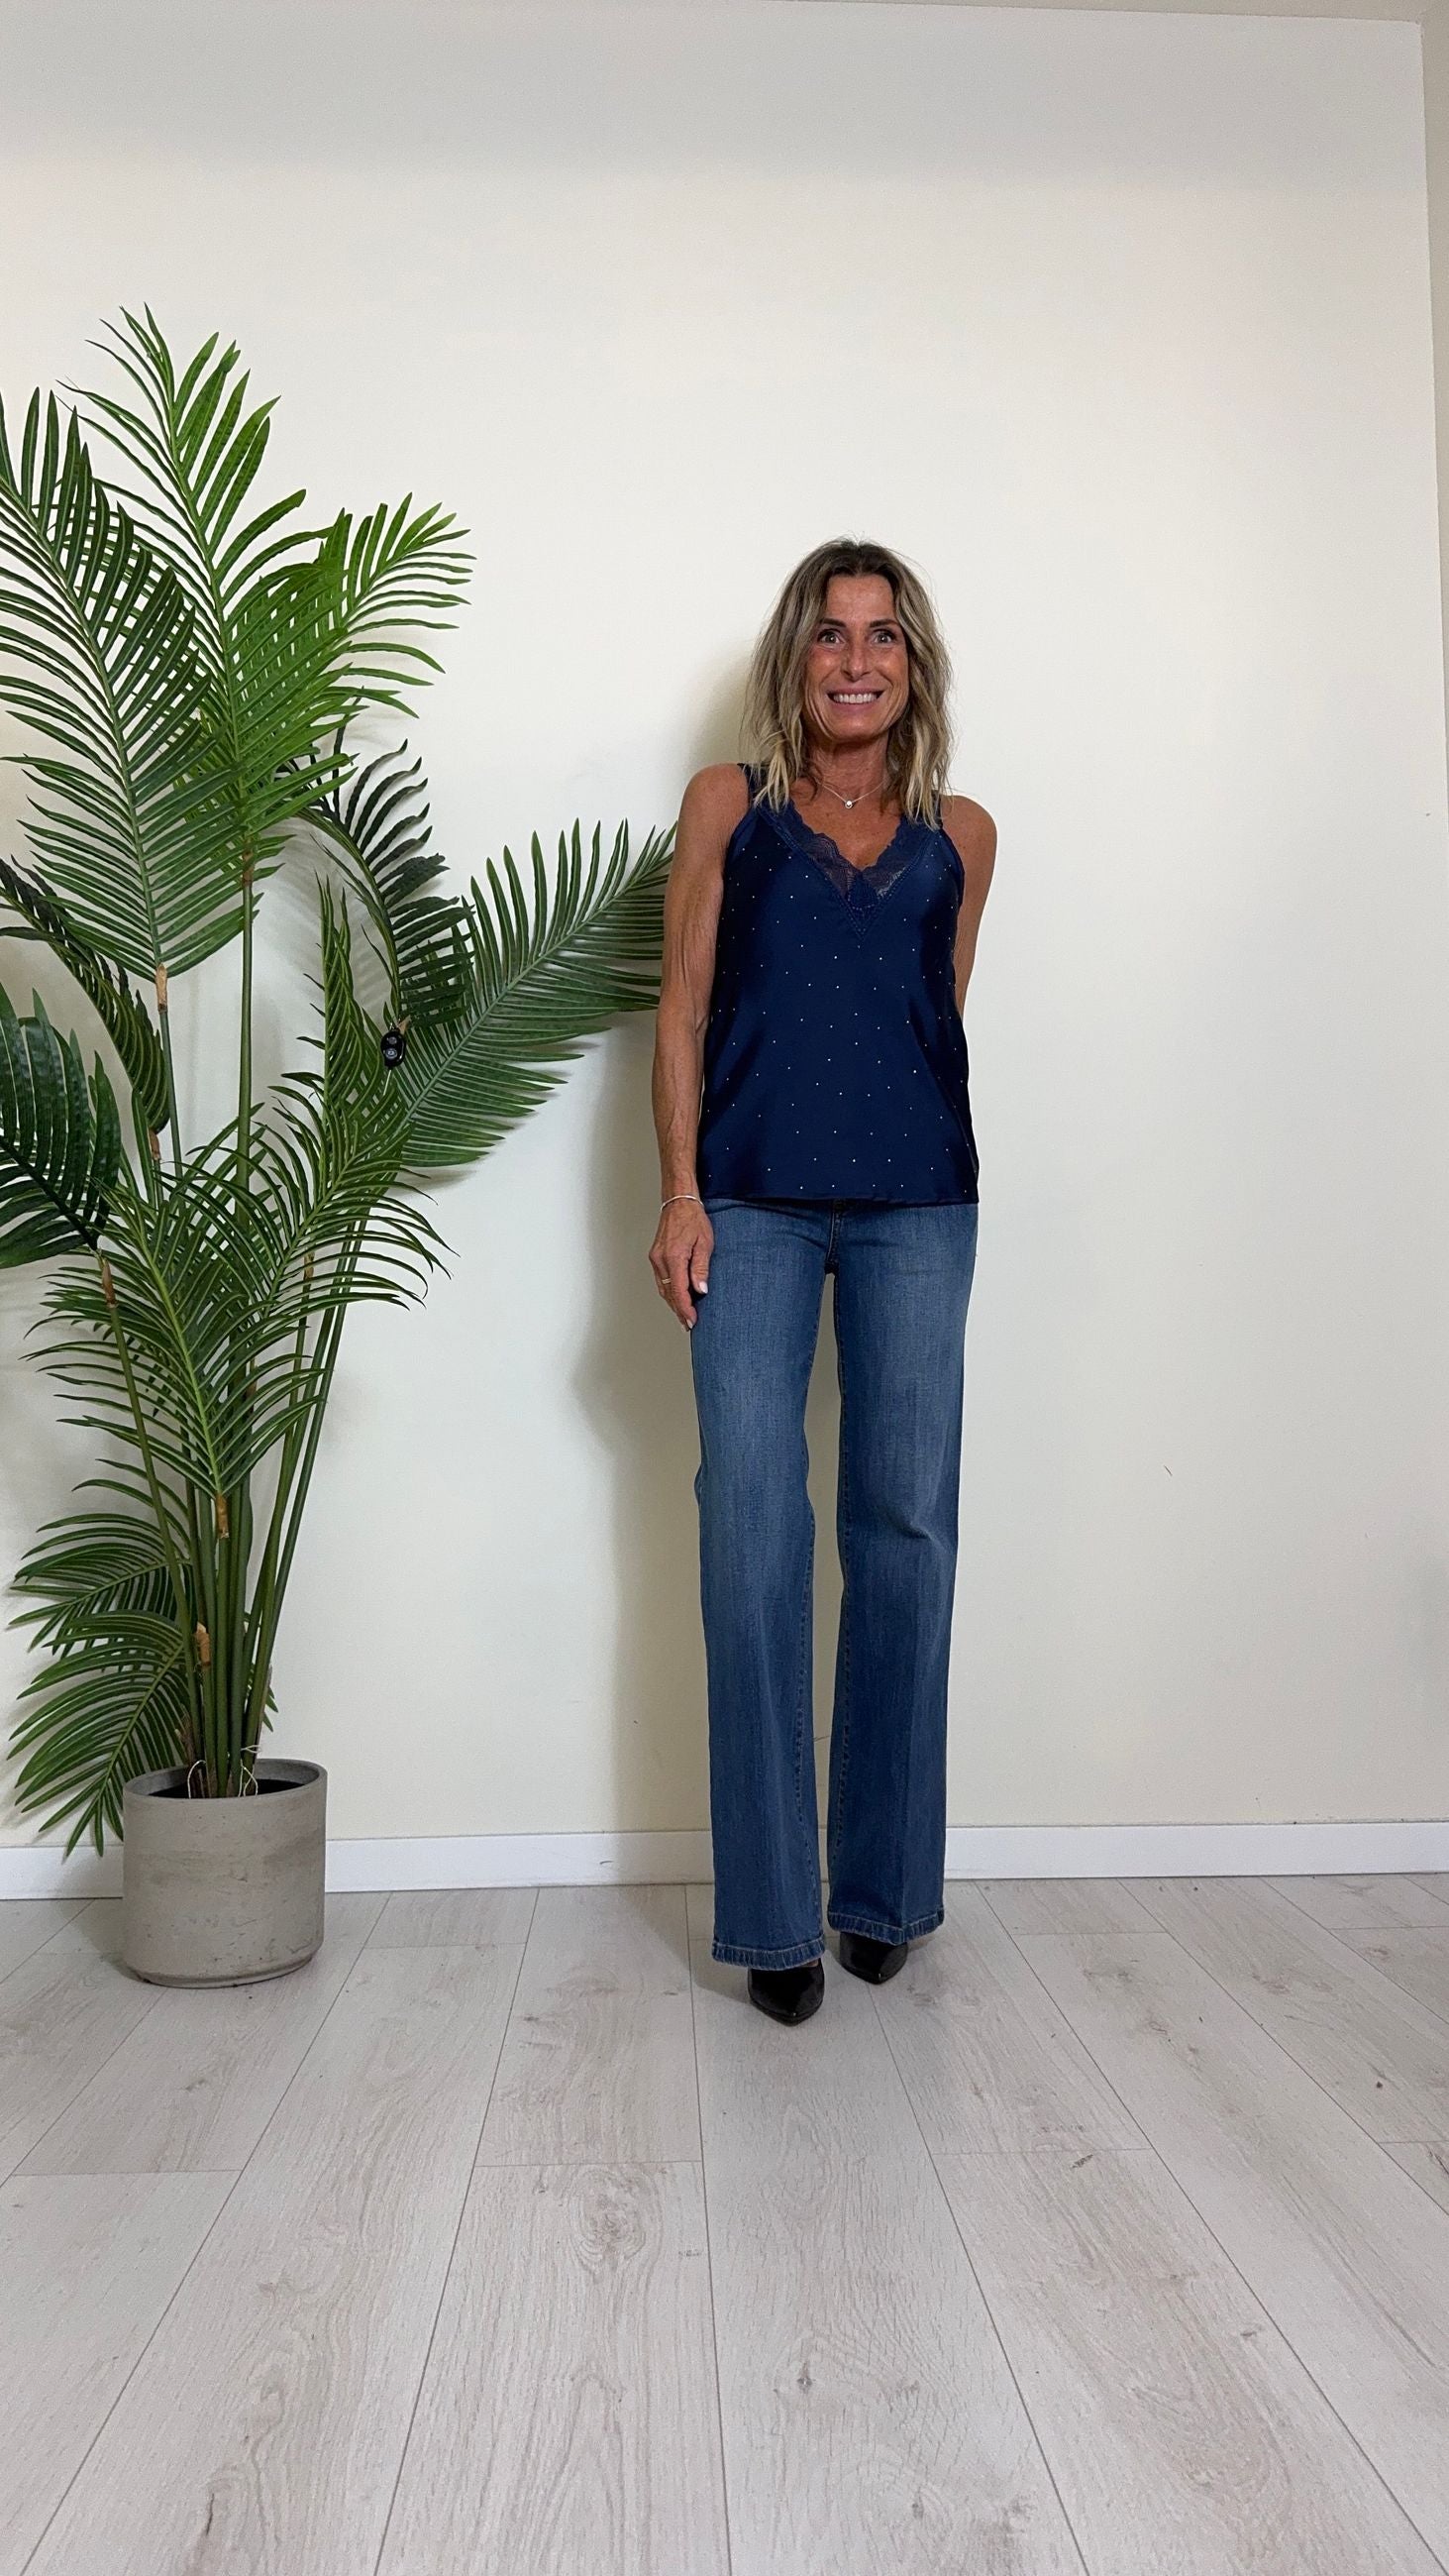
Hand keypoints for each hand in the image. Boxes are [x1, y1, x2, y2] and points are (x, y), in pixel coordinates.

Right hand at [649, 1198, 712, 1328]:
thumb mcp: (705, 1243)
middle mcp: (660, 1260)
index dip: (685, 1309)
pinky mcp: (655, 1257)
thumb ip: (701, 1268)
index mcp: (674, 1257)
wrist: (679, 1203)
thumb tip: (701, 1289)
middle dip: (679, 1310)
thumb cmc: (693, 1219)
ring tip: (684, 1315)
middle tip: (689, 1324)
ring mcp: (656, 1258)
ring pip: (663, 1288)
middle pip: (668, 1293)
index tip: (692, 1321)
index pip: (678, 1291)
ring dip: (673, 1303)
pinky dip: (668, 1292)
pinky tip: (676, 1297)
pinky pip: (660, 1280)